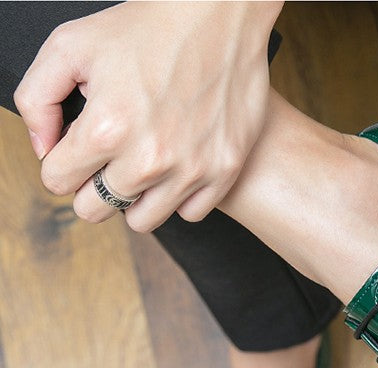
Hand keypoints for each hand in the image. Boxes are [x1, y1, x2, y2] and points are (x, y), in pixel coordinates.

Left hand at [14, 0, 282, 231]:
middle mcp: (150, 158)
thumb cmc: (148, 27)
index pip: (57, 180)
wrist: (218, 16)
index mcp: (107, 128)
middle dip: (91, 186)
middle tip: (107, 160)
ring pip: (142, 220)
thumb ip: (37, 98)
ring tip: (141, 166)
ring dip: (134, 197)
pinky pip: (189, 212)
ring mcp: (191, 169)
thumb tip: (44, 149)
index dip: (62, 162)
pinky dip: (179, 196)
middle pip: (94, 209)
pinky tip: (176, 166)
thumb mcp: (70, 46)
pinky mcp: (224, 171)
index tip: (77, 149)